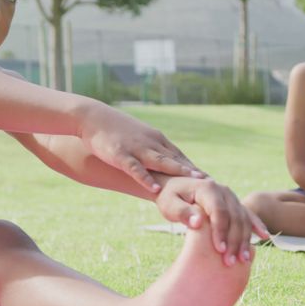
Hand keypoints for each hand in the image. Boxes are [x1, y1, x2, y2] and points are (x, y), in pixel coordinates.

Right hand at [80, 103, 202, 192]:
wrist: (93, 117)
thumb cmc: (115, 130)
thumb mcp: (138, 138)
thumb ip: (151, 149)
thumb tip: (163, 164)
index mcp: (156, 139)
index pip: (179, 156)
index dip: (193, 168)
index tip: (209, 180)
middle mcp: (151, 143)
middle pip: (176, 159)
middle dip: (193, 171)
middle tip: (211, 183)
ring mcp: (136, 148)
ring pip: (161, 161)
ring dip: (178, 171)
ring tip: (193, 182)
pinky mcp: (121, 154)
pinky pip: (135, 168)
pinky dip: (146, 178)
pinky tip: (154, 188)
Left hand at [155, 177, 269, 265]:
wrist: (175, 185)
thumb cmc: (169, 197)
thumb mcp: (169, 203)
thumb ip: (182, 212)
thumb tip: (197, 222)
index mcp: (207, 188)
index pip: (219, 212)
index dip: (221, 231)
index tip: (219, 250)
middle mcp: (223, 191)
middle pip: (234, 218)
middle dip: (234, 241)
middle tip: (230, 263)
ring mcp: (231, 197)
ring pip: (243, 219)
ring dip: (244, 240)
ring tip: (243, 260)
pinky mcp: (233, 203)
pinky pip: (248, 215)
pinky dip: (256, 226)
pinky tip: (265, 237)